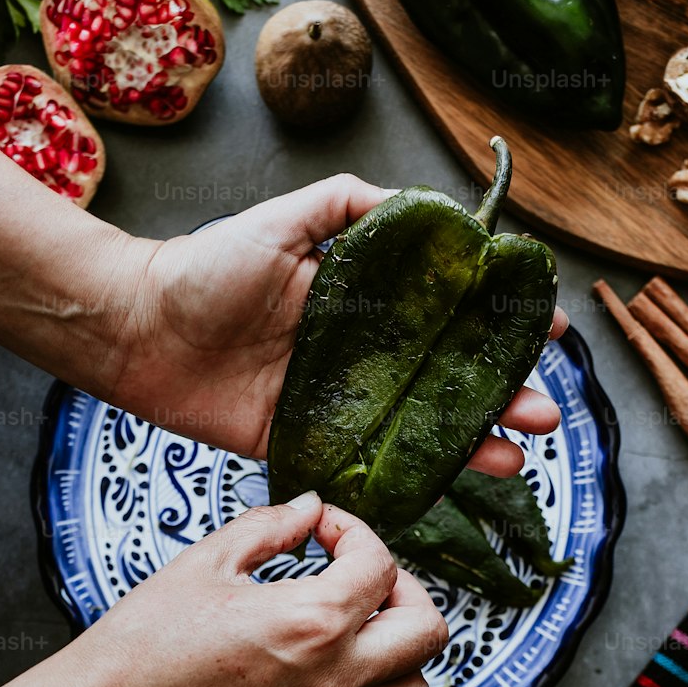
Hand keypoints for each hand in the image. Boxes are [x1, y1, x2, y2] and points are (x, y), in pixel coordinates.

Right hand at [46, 492, 445, 686]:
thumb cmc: (140, 646)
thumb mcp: (204, 561)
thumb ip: (268, 528)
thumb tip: (307, 510)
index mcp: (313, 621)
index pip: (379, 564)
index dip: (354, 532)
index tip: (323, 530)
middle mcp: (334, 679)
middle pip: (427, 630)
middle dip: (403, 588)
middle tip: (360, 576)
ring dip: (399, 652)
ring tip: (359, 630)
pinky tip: (339, 686)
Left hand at [113, 175, 567, 464]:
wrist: (140, 329)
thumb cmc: (205, 269)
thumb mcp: (284, 217)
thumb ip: (349, 204)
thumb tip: (427, 209)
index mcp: (360, 300)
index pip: (446, 313)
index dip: (497, 323)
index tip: (547, 331)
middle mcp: (358, 354)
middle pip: (444, 380)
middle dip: (500, 396)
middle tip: (546, 412)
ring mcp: (335, 402)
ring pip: (416, 427)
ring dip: (470, 442)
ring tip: (517, 455)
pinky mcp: (304, 442)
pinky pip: (363, 463)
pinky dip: (405, 476)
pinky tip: (447, 481)